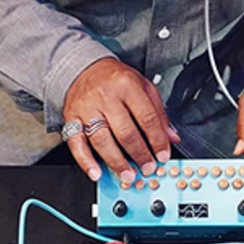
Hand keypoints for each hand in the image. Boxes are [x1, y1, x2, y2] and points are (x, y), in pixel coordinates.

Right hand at [62, 58, 178, 182]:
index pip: (146, 117)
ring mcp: (87, 108)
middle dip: (139, 155)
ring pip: (102, 140)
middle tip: (147, 169)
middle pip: (125, 132)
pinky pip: (76, 143)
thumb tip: (171, 137)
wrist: (83, 69)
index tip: (163, 155)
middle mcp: (106, 96)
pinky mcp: (71, 118)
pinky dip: (86, 161)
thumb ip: (158, 113)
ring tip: (128, 175)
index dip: (157, 140)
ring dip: (116, 162)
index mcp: (127, 86)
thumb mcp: (143, 86)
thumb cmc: (115, 79)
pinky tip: (96, 173)